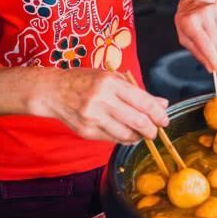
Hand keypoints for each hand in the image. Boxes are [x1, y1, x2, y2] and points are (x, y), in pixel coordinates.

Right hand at [30, 68, 168, 143]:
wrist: (52, 91)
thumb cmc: (84, 81)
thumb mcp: (111, 78)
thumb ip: (137, 92)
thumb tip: (162, 103)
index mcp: (110, 83)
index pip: (143, 102)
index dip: (158, 114)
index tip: (164, 120)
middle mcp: (102, 100)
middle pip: (137, 121)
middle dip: (151, 129)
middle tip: (155, 131)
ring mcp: (93, 117)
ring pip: (126, 134)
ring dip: (138, 137)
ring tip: (141, 133)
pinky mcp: (86, 131)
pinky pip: (112, 139)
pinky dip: (123, 139)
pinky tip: (126, 135)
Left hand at [175, 0, 216, 74]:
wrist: (194, 1)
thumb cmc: (187, 21)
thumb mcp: (185, 39)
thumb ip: (198, 54)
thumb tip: (211, 67)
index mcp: (190, 22)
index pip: (206, 46)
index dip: (213, 60)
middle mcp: (204, 14)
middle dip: (215, 51)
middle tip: (208, 47)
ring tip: (210, 34)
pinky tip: (216, 28)